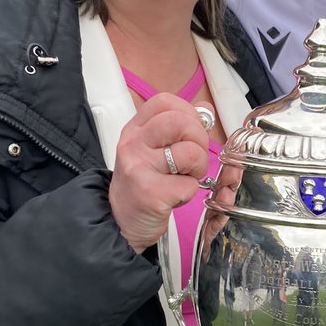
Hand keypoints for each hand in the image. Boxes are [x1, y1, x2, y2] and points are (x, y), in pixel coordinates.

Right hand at [109, 93, 209, 253]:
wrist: (120, 223)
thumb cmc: (141, 185)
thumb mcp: (152, 150)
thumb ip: (177, 128)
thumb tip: (206, 110)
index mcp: (135, 129)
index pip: (165, 102)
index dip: (188, 113)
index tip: (189, 133)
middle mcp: (133, 144)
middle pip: (181, 122)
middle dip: (199, 141)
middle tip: (192, 161)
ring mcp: (139, 167)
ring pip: (190, 153)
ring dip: (198, 169)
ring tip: (183, 178)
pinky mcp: (150, 193)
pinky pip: (189, 185)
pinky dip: (189, 193)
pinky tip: (174, 197)